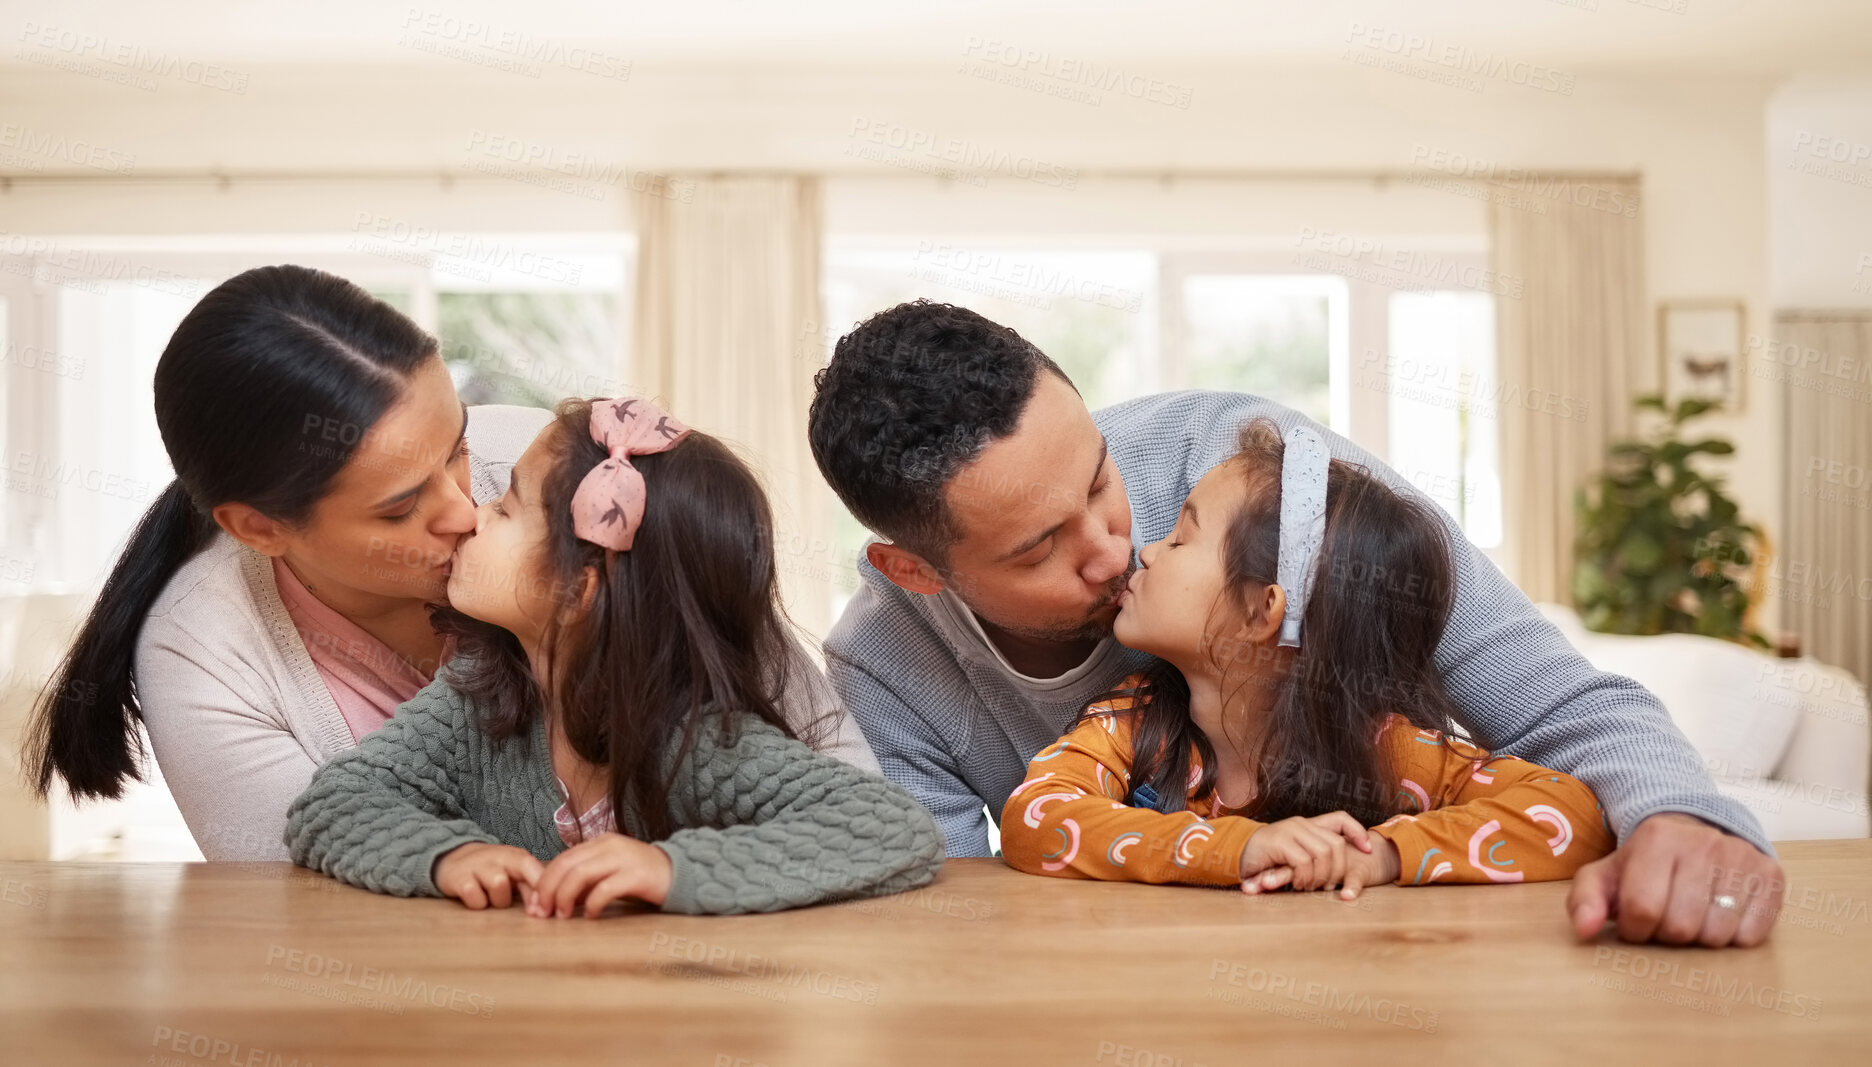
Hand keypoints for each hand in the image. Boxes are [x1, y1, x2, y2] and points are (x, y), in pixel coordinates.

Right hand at [433, 842, 542, 909]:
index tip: (550, 910)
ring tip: (492, 899)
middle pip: (523, 867)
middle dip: (531, 893)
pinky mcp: (458, 878)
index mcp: (516, 857)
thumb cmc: (490, 870)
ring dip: (499, 900)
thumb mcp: (512, 874)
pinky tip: (475, 899)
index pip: (538, 868)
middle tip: (531, 912)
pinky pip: (475, 898)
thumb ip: (531, 888)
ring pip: (499, 884)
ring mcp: (478, 866)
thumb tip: (549, 908)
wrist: (452, 858)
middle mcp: (499, 857)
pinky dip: (477, 904)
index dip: (545, 890)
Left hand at [530, 833, 673, 918]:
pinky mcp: (637, 875)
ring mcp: (623, 859)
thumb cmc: (641, 877)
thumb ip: (585, 878)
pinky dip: (592, 904)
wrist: (680, 873)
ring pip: (580, 874)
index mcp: (599, 842)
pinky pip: (605, 888)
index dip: (543, 882)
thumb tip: (554, 897)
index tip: (535, 905)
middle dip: (547, 890)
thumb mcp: (609, 870)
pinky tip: (591, 915)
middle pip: (566, 865)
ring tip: (562, 916)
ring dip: (565, 897)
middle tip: (542, 913)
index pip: (561, 859)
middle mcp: (609, 846)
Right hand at [1238, 812, 1372, 893]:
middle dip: (1337, 870)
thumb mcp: (1293, 857)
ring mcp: (1289, 831)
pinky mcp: (1279, 842)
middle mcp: (1300, 824)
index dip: (1357, 833)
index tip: (1368, 850)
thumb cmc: (1266, 860)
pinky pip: (1304, 861)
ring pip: (1323, 853)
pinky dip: (1304, 877)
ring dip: (1319, 876)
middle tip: (1327, 886)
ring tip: (1308, 886)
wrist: (1234, 854)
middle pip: (1336, 844)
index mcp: (1307, 825)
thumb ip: (1313, 858)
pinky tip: (1296, 883)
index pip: (1341, 819)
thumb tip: (1340, 872)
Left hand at [1566, 813, 1784, 946]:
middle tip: (1666, 918)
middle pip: (1682, 927)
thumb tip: (1585, 931)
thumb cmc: (1645, 865)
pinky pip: (1751, 936)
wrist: (1695, 834)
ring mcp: (1741, 857)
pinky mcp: (1771, 876)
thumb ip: (1586, 901)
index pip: (1642, 909)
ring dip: (1700, 938)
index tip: (1636, 920)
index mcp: (1656, 837)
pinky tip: (1720, 914)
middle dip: (1667, 934)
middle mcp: (1703, 843)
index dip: (1635, 928)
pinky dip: (1733, 937)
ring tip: (1692, 914)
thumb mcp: (1606, 875)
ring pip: (1717, 935)